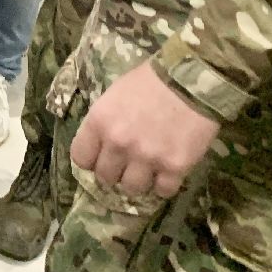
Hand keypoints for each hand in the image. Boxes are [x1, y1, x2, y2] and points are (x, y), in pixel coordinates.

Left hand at [70, 60, 219, 198]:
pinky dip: (164, 184)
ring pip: (132, 189)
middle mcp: (119, 143)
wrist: (191, 80)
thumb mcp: (115, 95)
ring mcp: (147, 158)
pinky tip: (168, 170)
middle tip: (127, 163)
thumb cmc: (149, 81)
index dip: (91, 159)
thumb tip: (101, 144)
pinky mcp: (174, 167)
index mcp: (99, 121)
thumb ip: (104, 122)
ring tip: (148, 168)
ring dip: (139, 180)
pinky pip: (163, 191)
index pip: (80, 158)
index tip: (101, 156)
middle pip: (105, 177)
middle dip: (115, 171)